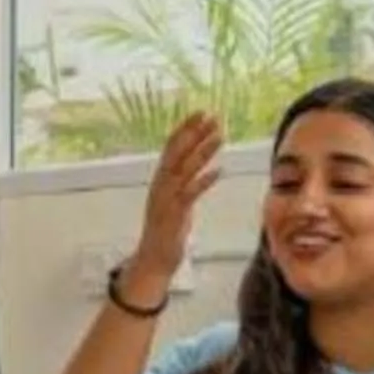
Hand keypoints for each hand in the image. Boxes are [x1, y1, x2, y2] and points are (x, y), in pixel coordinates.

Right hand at [124, 113, 225, 293]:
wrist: (153, 259)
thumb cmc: (166, 230)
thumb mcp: (174, 201)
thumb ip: (183, 183)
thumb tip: (197, 168)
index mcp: (160, 180)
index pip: (171, 148)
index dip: (185, 129)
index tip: (200, 113)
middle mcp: (161, 186)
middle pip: (177, 153)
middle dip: (194, 133)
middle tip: (212, 116)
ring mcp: (166, 200)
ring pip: (184, 170)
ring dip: (202, 152)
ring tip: (219, 136)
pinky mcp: (174, 216)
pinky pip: (189, 195)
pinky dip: (203, 181)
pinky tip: (218, 171)